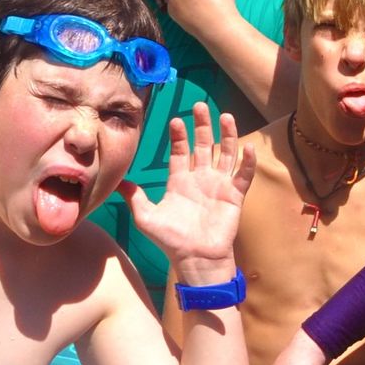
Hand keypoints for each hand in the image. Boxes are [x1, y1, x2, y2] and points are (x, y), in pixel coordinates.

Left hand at [126, 104, 256, 277]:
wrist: (195, 259)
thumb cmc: (171, 240)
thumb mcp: (146, 217)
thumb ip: (134, 198)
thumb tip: (118, 182)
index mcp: (180, 181)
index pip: (180, 152)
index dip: (178, 136)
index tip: (176, 120)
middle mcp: (201, 178)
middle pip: (203, 145)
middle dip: (202, 126)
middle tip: (200, 105)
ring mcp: (219, 185)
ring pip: (225, 154)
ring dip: (227, 135)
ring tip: (226, 116)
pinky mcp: (234, 195)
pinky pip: (243, 175)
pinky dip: (247, 161)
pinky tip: (247, 146)